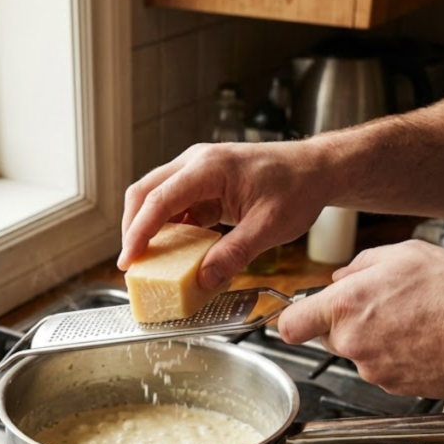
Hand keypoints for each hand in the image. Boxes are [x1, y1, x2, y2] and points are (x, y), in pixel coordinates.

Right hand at [119, 140, 329, 288]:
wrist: (315, 170)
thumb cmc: (297, 187)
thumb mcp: (269, 227)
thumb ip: (234, 254)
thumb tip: (205, 280)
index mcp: (209, 168)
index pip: (160, 199)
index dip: (139, 231)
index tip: (129, 259)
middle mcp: (196, 163)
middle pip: (145, 193)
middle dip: (132, 229)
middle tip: (131, 264)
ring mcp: (197, 173)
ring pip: (155, 198)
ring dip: (147, 229)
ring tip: (148, 262)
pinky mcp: (202, 186)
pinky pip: (174, 207)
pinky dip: (168, 230)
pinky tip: (173, 253)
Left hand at [278, 240, 443, 396]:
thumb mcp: (405, 254)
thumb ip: (361, 264)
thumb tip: (340, 275)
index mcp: (346, 305)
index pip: (289, 325)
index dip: (295, 319)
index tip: (303, 314)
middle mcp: (352, 341)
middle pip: (326, 337)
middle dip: (345, 322)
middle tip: (380, 305)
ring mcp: (371, 368)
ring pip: (356, 352)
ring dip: (373, 338)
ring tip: (409, 320)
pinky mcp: (391, 386)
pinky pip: (381, 368)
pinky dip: (394, 356)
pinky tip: (419, 338)